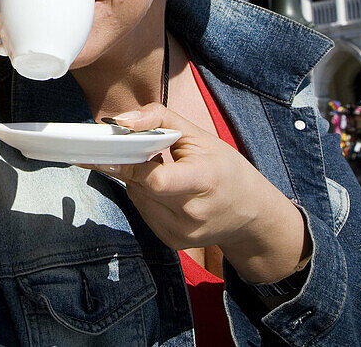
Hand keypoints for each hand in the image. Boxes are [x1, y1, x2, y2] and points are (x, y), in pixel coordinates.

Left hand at [82, 103, 309, 284]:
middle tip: (130, 148)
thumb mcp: (199, 134)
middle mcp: (191, 213)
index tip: (109, 148)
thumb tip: (120, 121)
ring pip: (137, 198)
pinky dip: (145, 195)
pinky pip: (143, 211)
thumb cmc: (224, 167)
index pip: (156, 180)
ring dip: (137, 180)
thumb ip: (158, 118)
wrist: (251, 213)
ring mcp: (181, 232)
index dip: (130, 164)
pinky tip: (163, 188)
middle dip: (130, 164)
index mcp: (203, 181)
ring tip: (158, 168)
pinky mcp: (173, 241)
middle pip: (141, 186)